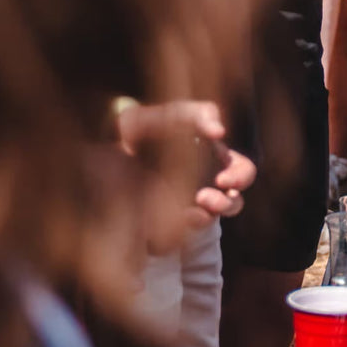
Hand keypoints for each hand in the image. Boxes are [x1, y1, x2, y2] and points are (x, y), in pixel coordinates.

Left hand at [116, 100, 255, 242]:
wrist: (104, 148)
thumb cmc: (144, 128)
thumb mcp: (172, 114)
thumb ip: (198, 114)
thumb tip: (219, 131)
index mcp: (212, 160)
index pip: (241, 171)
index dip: (240, 177)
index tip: (223, 179)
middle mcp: (203, 185)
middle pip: (233, 202)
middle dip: (227, 203)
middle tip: (206, 197)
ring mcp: (184, 205)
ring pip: (211, 219)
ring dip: (207, 216)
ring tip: (192, 208)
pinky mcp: (162, 222)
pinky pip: (180, 232)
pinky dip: (182, 225)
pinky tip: (173, 215)